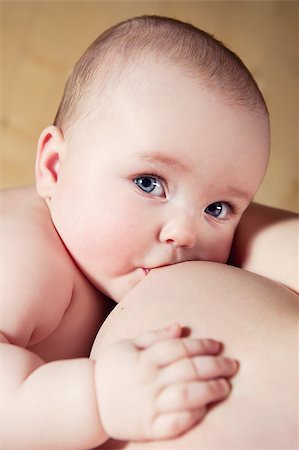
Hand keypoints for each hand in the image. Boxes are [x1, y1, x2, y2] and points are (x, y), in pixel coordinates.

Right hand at [94, 323, 237, 440]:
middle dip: (216, 366)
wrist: (89, 401)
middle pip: (188, 370)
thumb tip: (180, 326)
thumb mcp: (129, 345)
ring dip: (210, 390)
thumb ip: (155, 336)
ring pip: (186, 396)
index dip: (202, 345)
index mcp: (144, 358)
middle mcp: (148, 380)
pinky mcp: (148, 428)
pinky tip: (205, 410)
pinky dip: (192, 417)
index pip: (179, 348)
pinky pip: (175, 424)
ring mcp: (149, 405)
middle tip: (233, 365)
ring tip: (225, 387)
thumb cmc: (112, 368)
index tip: (218, 345)